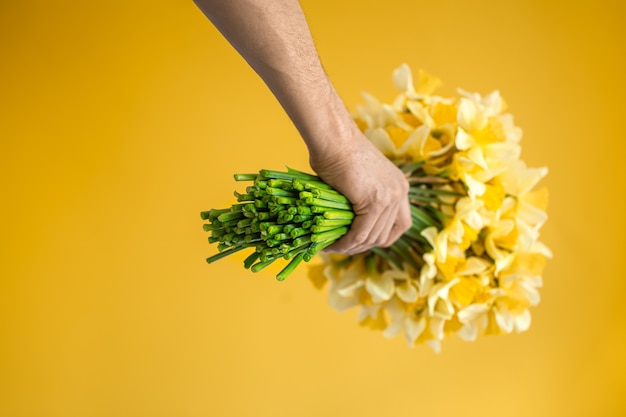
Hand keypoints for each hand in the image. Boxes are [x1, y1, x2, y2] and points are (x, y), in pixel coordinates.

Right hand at [310, 129, 411, 254]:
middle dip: (363, 246)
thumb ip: (361, 200)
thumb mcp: (358, 180)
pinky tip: (332, 245)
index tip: (361, 242)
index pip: (400, 225)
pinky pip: (360, 233)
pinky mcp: (375, 202)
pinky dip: (346, 243)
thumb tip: (349, 226)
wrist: (334, 138)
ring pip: (372, 237)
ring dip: (351, 247)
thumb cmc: (338, 152)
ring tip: (332, 248)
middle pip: (386, 235)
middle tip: (340, 247)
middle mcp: (400, 192)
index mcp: (400, 186)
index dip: (382, 238)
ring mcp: (390, 197)